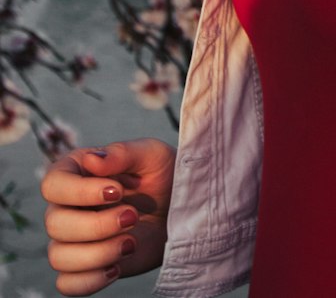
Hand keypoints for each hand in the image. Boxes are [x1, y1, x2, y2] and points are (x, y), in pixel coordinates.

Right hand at [41, 138, 175, 294]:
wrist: (180, 209)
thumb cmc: (163, 175)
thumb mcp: (151, 155)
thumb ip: (121, 153)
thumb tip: (90, 159)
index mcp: (76, 172)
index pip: (53, 184)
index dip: (79, 192)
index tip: (116, 192)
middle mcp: (67, 206)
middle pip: (54, 223)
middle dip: (96, 225)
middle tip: (133, 217)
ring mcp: (73, 239)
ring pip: (59, 256)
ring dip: (97, 254)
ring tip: (131, 243)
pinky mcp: (86, 266)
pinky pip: (67, 283)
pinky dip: (90, 280)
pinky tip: (117, 266)